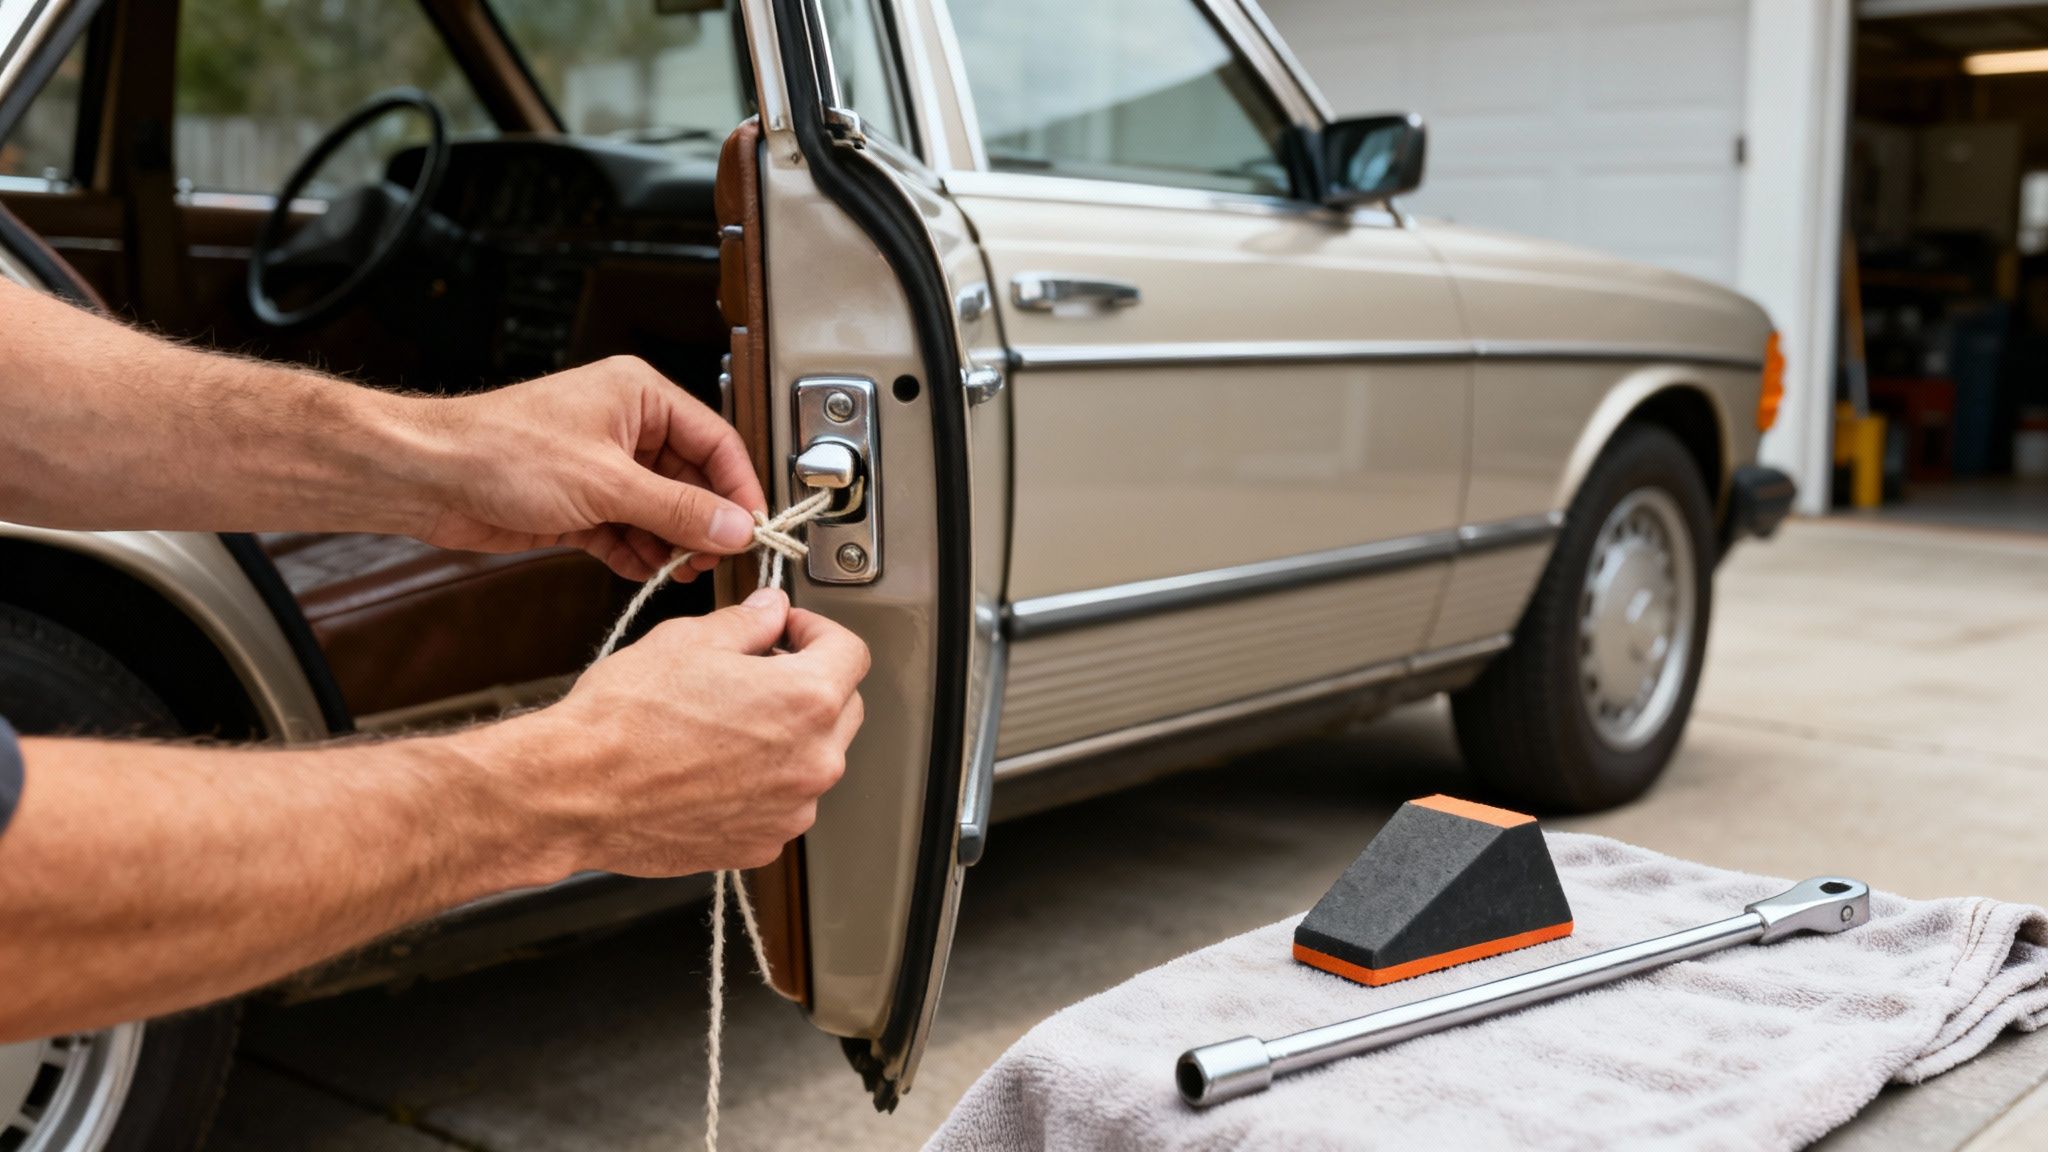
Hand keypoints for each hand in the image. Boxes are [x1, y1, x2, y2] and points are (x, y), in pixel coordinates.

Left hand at [416, 356, 764, 579]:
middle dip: (704, 523)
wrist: (429, 477)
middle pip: (692, 481)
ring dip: (672, 544)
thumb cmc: (499, 449)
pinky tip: (645, 570)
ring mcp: (604, 467)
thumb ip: (678, 509)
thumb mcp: (606, 482)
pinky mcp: (582, 503)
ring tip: (679, 570)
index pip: (716, 441)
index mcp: (641, 396)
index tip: (754, 528)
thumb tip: (734, 526)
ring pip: (662, 511)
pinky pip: (629, 531)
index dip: (739, 487)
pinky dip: (639, 554)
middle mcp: (627, 428)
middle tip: (716, 558)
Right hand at [494, 588, 868, 876]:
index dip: (817, 630)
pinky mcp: (761, 845)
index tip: (788, 630)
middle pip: (841, 708)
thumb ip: (748, 622)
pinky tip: (712, 767)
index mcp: (806, 701)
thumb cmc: (625, 719)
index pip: (851, 652)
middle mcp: (813, 761)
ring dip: (785, 737)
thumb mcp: (689, 641)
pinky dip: (760, 784)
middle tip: (755, 671)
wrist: (575, 791)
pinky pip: (780, 803)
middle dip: (808, 683)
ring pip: (811, 759)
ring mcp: (790, 810)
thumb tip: (770, 612)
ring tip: (723, 725)